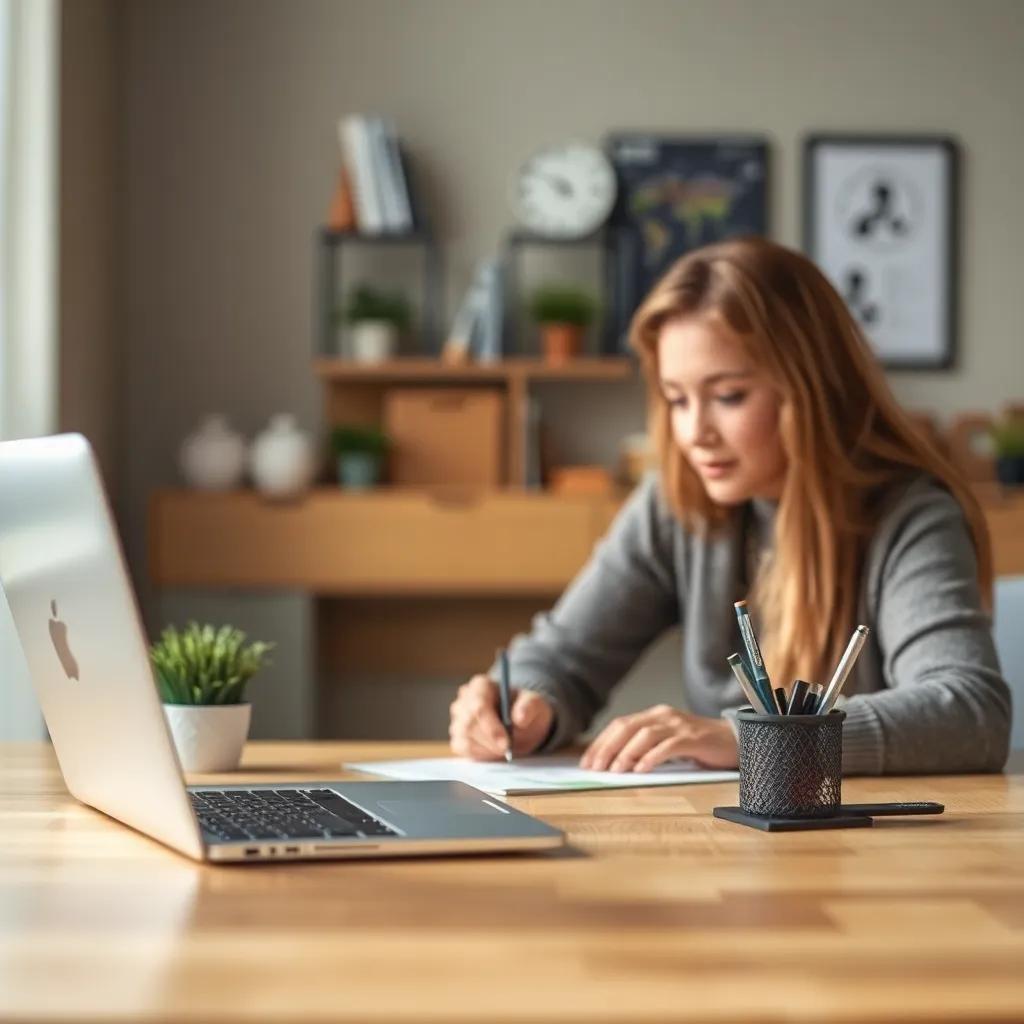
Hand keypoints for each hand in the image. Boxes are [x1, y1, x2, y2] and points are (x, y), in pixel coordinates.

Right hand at [448, 674, 554, 760]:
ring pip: (465, 738)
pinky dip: (480, 754)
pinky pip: (462, 748)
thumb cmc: (525, 709)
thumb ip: (529, 706)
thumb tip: (520, 717)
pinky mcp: (458, 736)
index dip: (491, 727)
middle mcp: (465, 699)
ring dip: (487, 749)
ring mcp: (458, 718)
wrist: (521, 724)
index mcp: (481, 685)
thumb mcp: (535, 703)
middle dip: (490, 741)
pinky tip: (494, 751)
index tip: (506, 743)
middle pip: (469, 724)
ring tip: (504, 748)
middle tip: (508, 750)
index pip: (479, 706)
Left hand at [579, 704, 737, 772]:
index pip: (619, 724)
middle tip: (595, 768)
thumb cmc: (698, 745)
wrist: (735, 740)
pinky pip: (668, 746)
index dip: (601, 742)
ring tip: (615, 771)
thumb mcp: (667, 742)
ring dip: (626, 753)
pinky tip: (641, 770)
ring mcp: (678, 725)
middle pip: (627, 727)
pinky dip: (652, 757)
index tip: (587, 762)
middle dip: (607, 748)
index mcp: (653, 715)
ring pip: (644, 735)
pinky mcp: (693, 739)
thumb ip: (645, 746)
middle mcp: (663, 716)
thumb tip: (614, 764)